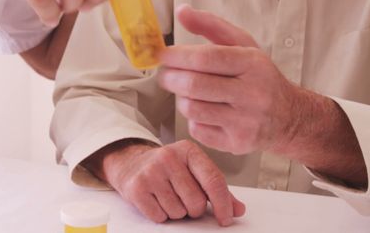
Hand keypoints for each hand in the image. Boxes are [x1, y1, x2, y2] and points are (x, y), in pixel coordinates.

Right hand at [91, 140, 245, 225]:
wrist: (131, 162)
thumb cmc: (168, 169)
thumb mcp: (194, 170)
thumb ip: (217, 189)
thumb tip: (238, 210)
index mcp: (189, 150)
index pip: (213, 180)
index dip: (223, 204)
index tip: (226, 218)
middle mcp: (169, 157)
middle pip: (196, 202)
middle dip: (194, 209)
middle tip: (185, 199)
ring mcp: (151, 172)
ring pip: (178, 212)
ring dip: (177, 212)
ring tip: (168, 196)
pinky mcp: (136, 187)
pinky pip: (160, 216)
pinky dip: (161, 215)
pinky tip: (156, 200)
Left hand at [158, 4, 309, 155]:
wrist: (289, 117)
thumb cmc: (260, 77)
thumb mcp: (243, 45)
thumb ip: (211, 25)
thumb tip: (182, 11)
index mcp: (253, 64)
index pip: (207, 58)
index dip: (177, 56)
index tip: (161, 54)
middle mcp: (252, 93)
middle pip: (195, 86)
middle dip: (170, 78)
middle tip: (164, 74)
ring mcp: (245, 121)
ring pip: (192, 109)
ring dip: (181, 99)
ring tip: (186, 92)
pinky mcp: (237, 143)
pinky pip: (198, 130)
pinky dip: (193, 119)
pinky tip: (203, 111)